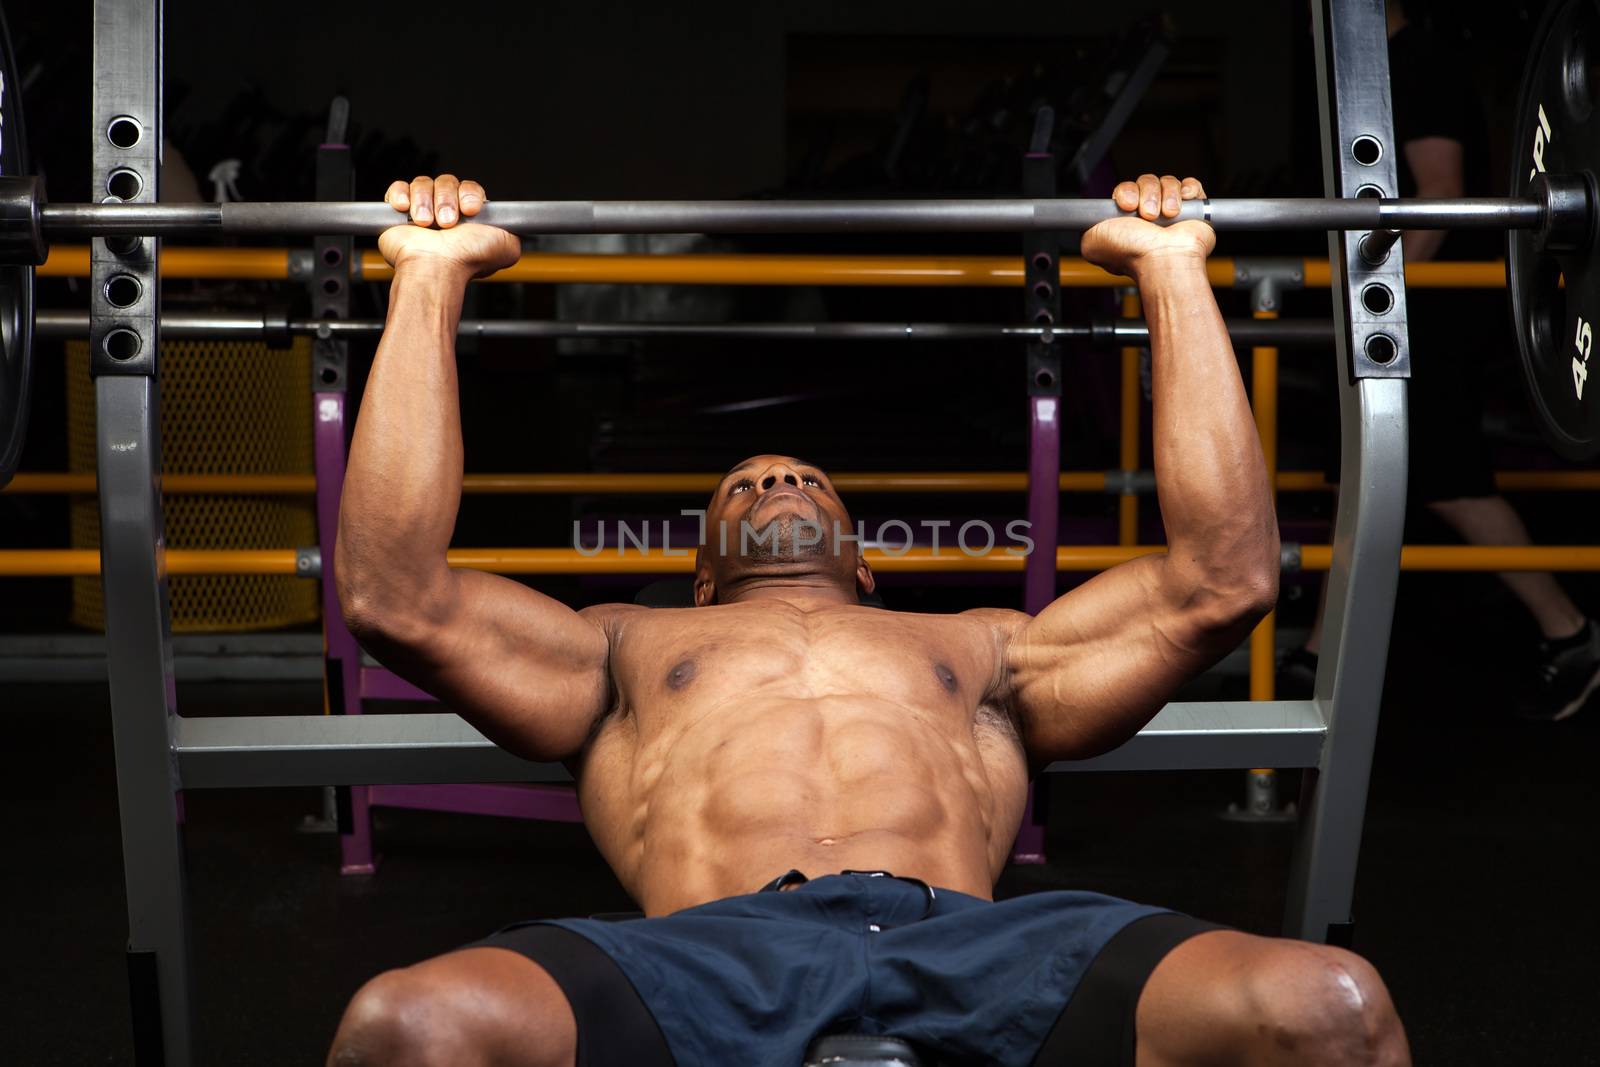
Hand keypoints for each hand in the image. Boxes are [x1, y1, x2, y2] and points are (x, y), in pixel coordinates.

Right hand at [377, 174, 521, 278]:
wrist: (436, 267)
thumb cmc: (467, 260)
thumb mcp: (507, 246)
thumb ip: (514, 231)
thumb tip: (517, 225)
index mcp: (469, 219)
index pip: (469, 188)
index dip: (469, 194)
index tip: (470, 209)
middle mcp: (446, 214)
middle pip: (447, 182)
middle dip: (447, 200)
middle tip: (448, 223)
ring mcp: (422, 212)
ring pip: (423, 184)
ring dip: (426, 202)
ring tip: (428, 224)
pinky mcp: (398, 214)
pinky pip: (399, 188)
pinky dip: (402, 195)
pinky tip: (407, 211)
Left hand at [1081, 174, 1214, 278]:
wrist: (1163, 259)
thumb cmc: (1133, 254)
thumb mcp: (1091, 243)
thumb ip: (1086, 227)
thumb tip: (1084, 220)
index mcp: (1127, 220)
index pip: (1126, 189)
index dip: (1127, 192)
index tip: (1127, 205)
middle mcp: (1148, 215)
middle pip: (1146, 182)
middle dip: (1146, 194)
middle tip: (1148, 216)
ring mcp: (1171, 211)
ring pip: (1167, 182)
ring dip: (1166, 196)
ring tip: (1166, 216)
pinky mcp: (1193, 209)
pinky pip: (1190, 185)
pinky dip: (1187, 190)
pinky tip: (1181, 206)